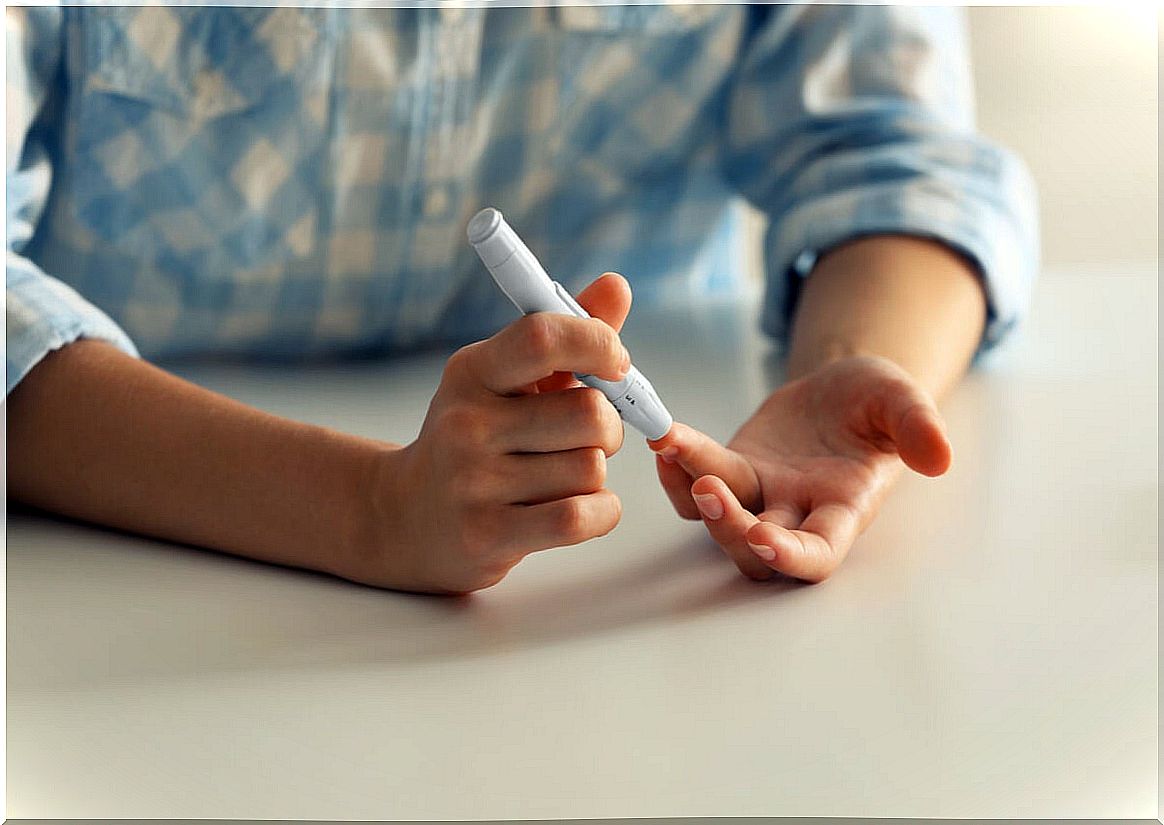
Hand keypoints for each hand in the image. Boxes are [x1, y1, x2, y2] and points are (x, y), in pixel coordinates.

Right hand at [348, 274, 633, 593]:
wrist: (407, 516)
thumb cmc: (476, 438)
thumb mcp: (508, 381)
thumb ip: (568, 336)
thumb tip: (617, 285)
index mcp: (473, 372)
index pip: (542, 337)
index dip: (598, 343)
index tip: (617, 363)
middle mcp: (467, 423)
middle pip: (589, 415)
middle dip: (608, 427)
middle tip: (589, 436)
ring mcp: (473, 482)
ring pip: (590, 469)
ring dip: (594, 475)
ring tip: (562, 474)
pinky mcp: (486, 535)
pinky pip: (580, 516)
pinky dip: (602, 512)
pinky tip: (581, 507)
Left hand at [648, 355, 951, 581]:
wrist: (844, 389)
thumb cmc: (878, 403)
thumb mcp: (902, 401)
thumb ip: (918, 428)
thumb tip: (939, 457)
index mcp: (843, 511)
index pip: (817, 553)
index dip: (790, 555)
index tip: (765, 537)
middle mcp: (796, 514)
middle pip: (755, 550)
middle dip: (729, 528)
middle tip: (711, 488)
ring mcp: (759, 496)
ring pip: (716, 521)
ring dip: (692, 496)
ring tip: (671, 448)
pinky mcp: (732, 471)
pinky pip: (693, 488)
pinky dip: (675, 472)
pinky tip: (663, 439)